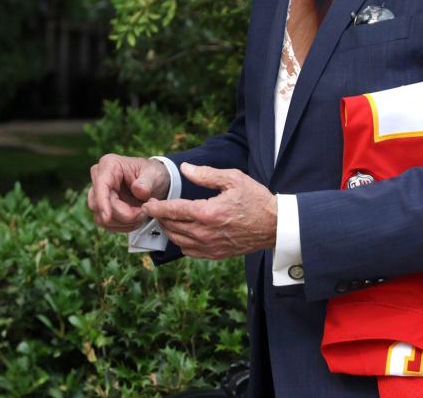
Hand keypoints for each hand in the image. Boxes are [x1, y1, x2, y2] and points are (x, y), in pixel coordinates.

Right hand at [88, 154, 170, 232]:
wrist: (155, 182)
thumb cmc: (153, 174)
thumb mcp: (155, 175)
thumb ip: (147, 182)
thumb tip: (138, 190)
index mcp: (110, 165)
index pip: (101, 185)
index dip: (102, 202)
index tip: (107, 217)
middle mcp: (99, 178)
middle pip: (99, 204)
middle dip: (123, 214)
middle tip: (143, 213)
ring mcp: (98, 194)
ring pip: (102, 217)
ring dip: (124, 222)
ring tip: (142, 215)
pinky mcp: (102, 207)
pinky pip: (107, 224)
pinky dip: (123, 226)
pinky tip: (136, 220)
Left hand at [141, 163, 277, 259]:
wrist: (274, 224)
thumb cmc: (255, 199)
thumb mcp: (234, 179)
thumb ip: (206, 175)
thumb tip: (184, 169)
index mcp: (208, 212)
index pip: (173, 210)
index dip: (157, 207)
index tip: (148, 203)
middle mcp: (205, 232)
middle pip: (171, 226)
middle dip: (159, 217)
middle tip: (154, 209)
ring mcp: (209, 246)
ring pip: (177, 240)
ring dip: (168, 229)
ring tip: (166, 220)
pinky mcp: (215, 254)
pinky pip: (189, 250)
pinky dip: (181, 241)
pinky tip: (183, 232)